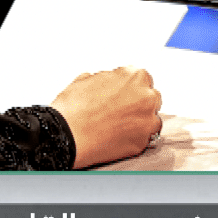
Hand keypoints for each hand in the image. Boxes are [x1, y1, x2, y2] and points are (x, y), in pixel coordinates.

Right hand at [48, 67, 163, 168]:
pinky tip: (119, 137)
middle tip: (120, 111)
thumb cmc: (73, 108)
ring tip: (119, 126)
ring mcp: (147, 121)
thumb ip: (106, 78)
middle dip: (138, 103)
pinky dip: (135, 138)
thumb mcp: (87, 79)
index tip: (122, 95)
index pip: (142, 79)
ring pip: (151, 119)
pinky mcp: (143, 142)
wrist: (66, 134)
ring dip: (140, 121)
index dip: (129, 88)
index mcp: (134, 76)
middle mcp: (146, 96)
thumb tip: (108, 81)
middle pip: (151, 98)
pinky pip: (146, 138)